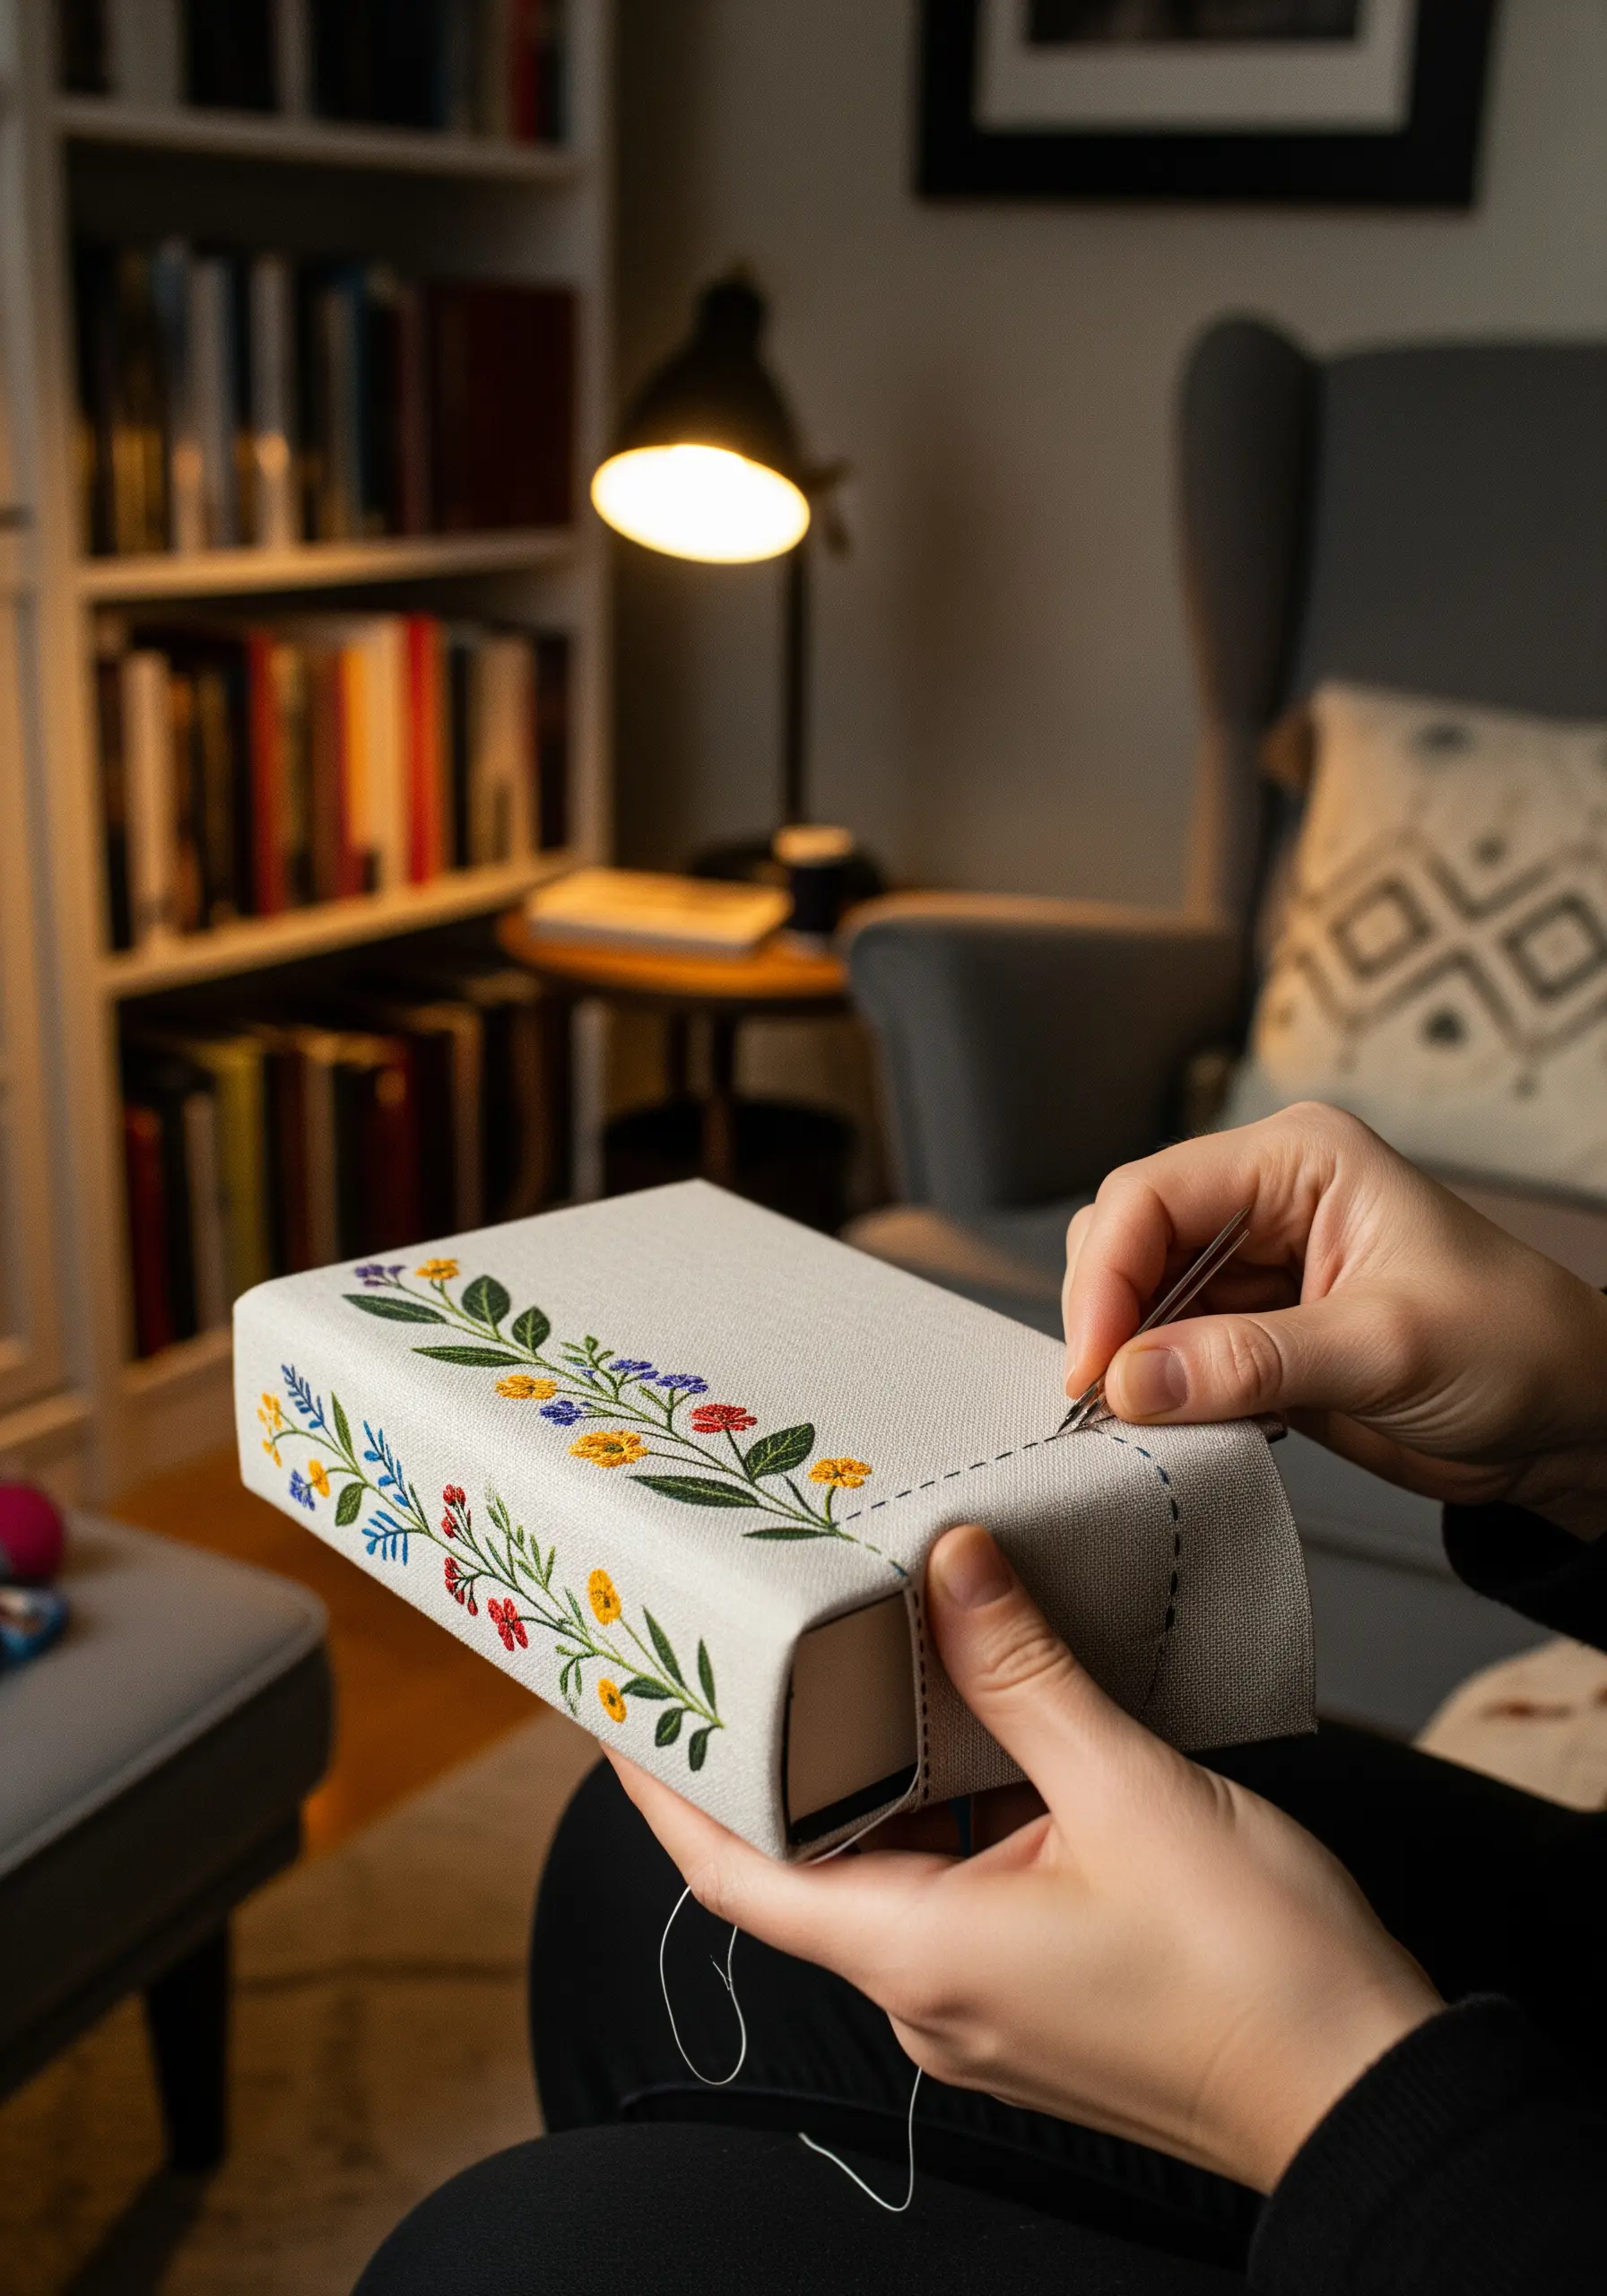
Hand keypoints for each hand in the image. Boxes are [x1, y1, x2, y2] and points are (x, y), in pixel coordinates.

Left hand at [609, 1523, 1439, 2193]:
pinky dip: (948, 1808)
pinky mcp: (1036, 1992)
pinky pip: (954, 1889)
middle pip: (804, 1862)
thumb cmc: (1261, 1975)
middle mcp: (929, 1994)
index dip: (665, 1786)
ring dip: (876, 1775)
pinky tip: (981, 1726)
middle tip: (744, 1644)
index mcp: (919, 1955)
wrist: (1369, 2092)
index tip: (624, 1702)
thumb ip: (1026, 1672)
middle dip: (773, 1756)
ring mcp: (982, 2003)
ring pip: (887, 1870)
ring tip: (861, 1660)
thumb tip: (950, 1565)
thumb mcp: (1131, 1788)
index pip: (734, 1870)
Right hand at [1062, 1102, 1606, 1539]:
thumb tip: (1131, 1378)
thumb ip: (1253, 1360)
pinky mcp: (1253, 1333)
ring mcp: (1255, 1269)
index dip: (1107, 1279)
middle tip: (1104, 1401)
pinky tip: (1173, 1424)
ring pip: (1137, 1301)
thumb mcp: (1388, 1348)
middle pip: (1128, 1239)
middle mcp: (1265, 1201)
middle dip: (1106, 1317)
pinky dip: (1156, 1391)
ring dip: (1126, 1360)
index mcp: (1297, 1159)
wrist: (1569, 1422)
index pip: (1152, 1196)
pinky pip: (1169, 1354)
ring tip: (1137, 1419)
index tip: (1094, 1367)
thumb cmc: (1517, 1347)